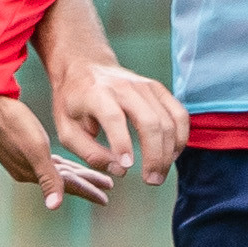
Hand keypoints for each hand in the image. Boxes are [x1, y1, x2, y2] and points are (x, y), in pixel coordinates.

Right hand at [0, 91, 117, 211]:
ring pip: (58, 170)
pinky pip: (48, 161)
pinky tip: (64, 163)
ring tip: (93, 177)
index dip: (88, 191)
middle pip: (65, 180)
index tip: (106, 198)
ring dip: (76, 174)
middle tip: (108, 187)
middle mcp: (29, 170)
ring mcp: (24, 159)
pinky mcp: (20, 147)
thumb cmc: (12, 122)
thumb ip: (47, 177)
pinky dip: (60, 164)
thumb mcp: (34, 149)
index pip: (68, 186)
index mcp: (34, 172)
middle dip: (87, 183)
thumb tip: (54, 206)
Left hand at [49, 57, 186, 189]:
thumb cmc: (73, 102)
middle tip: (151, 180)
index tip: (126, 167)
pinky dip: (180, 137)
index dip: (122, 143)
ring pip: (168, 120)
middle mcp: (124, 87)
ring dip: (168, 151)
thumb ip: (88, 152)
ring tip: (159, 174)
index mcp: (96, 94)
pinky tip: (172, 155)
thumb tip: (119, 170)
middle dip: (154, 155)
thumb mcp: (66, 129)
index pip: (114, 118)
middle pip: (150, 121)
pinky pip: (179, 114)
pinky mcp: (158, 89)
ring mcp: (145, 86)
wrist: (85, 66)